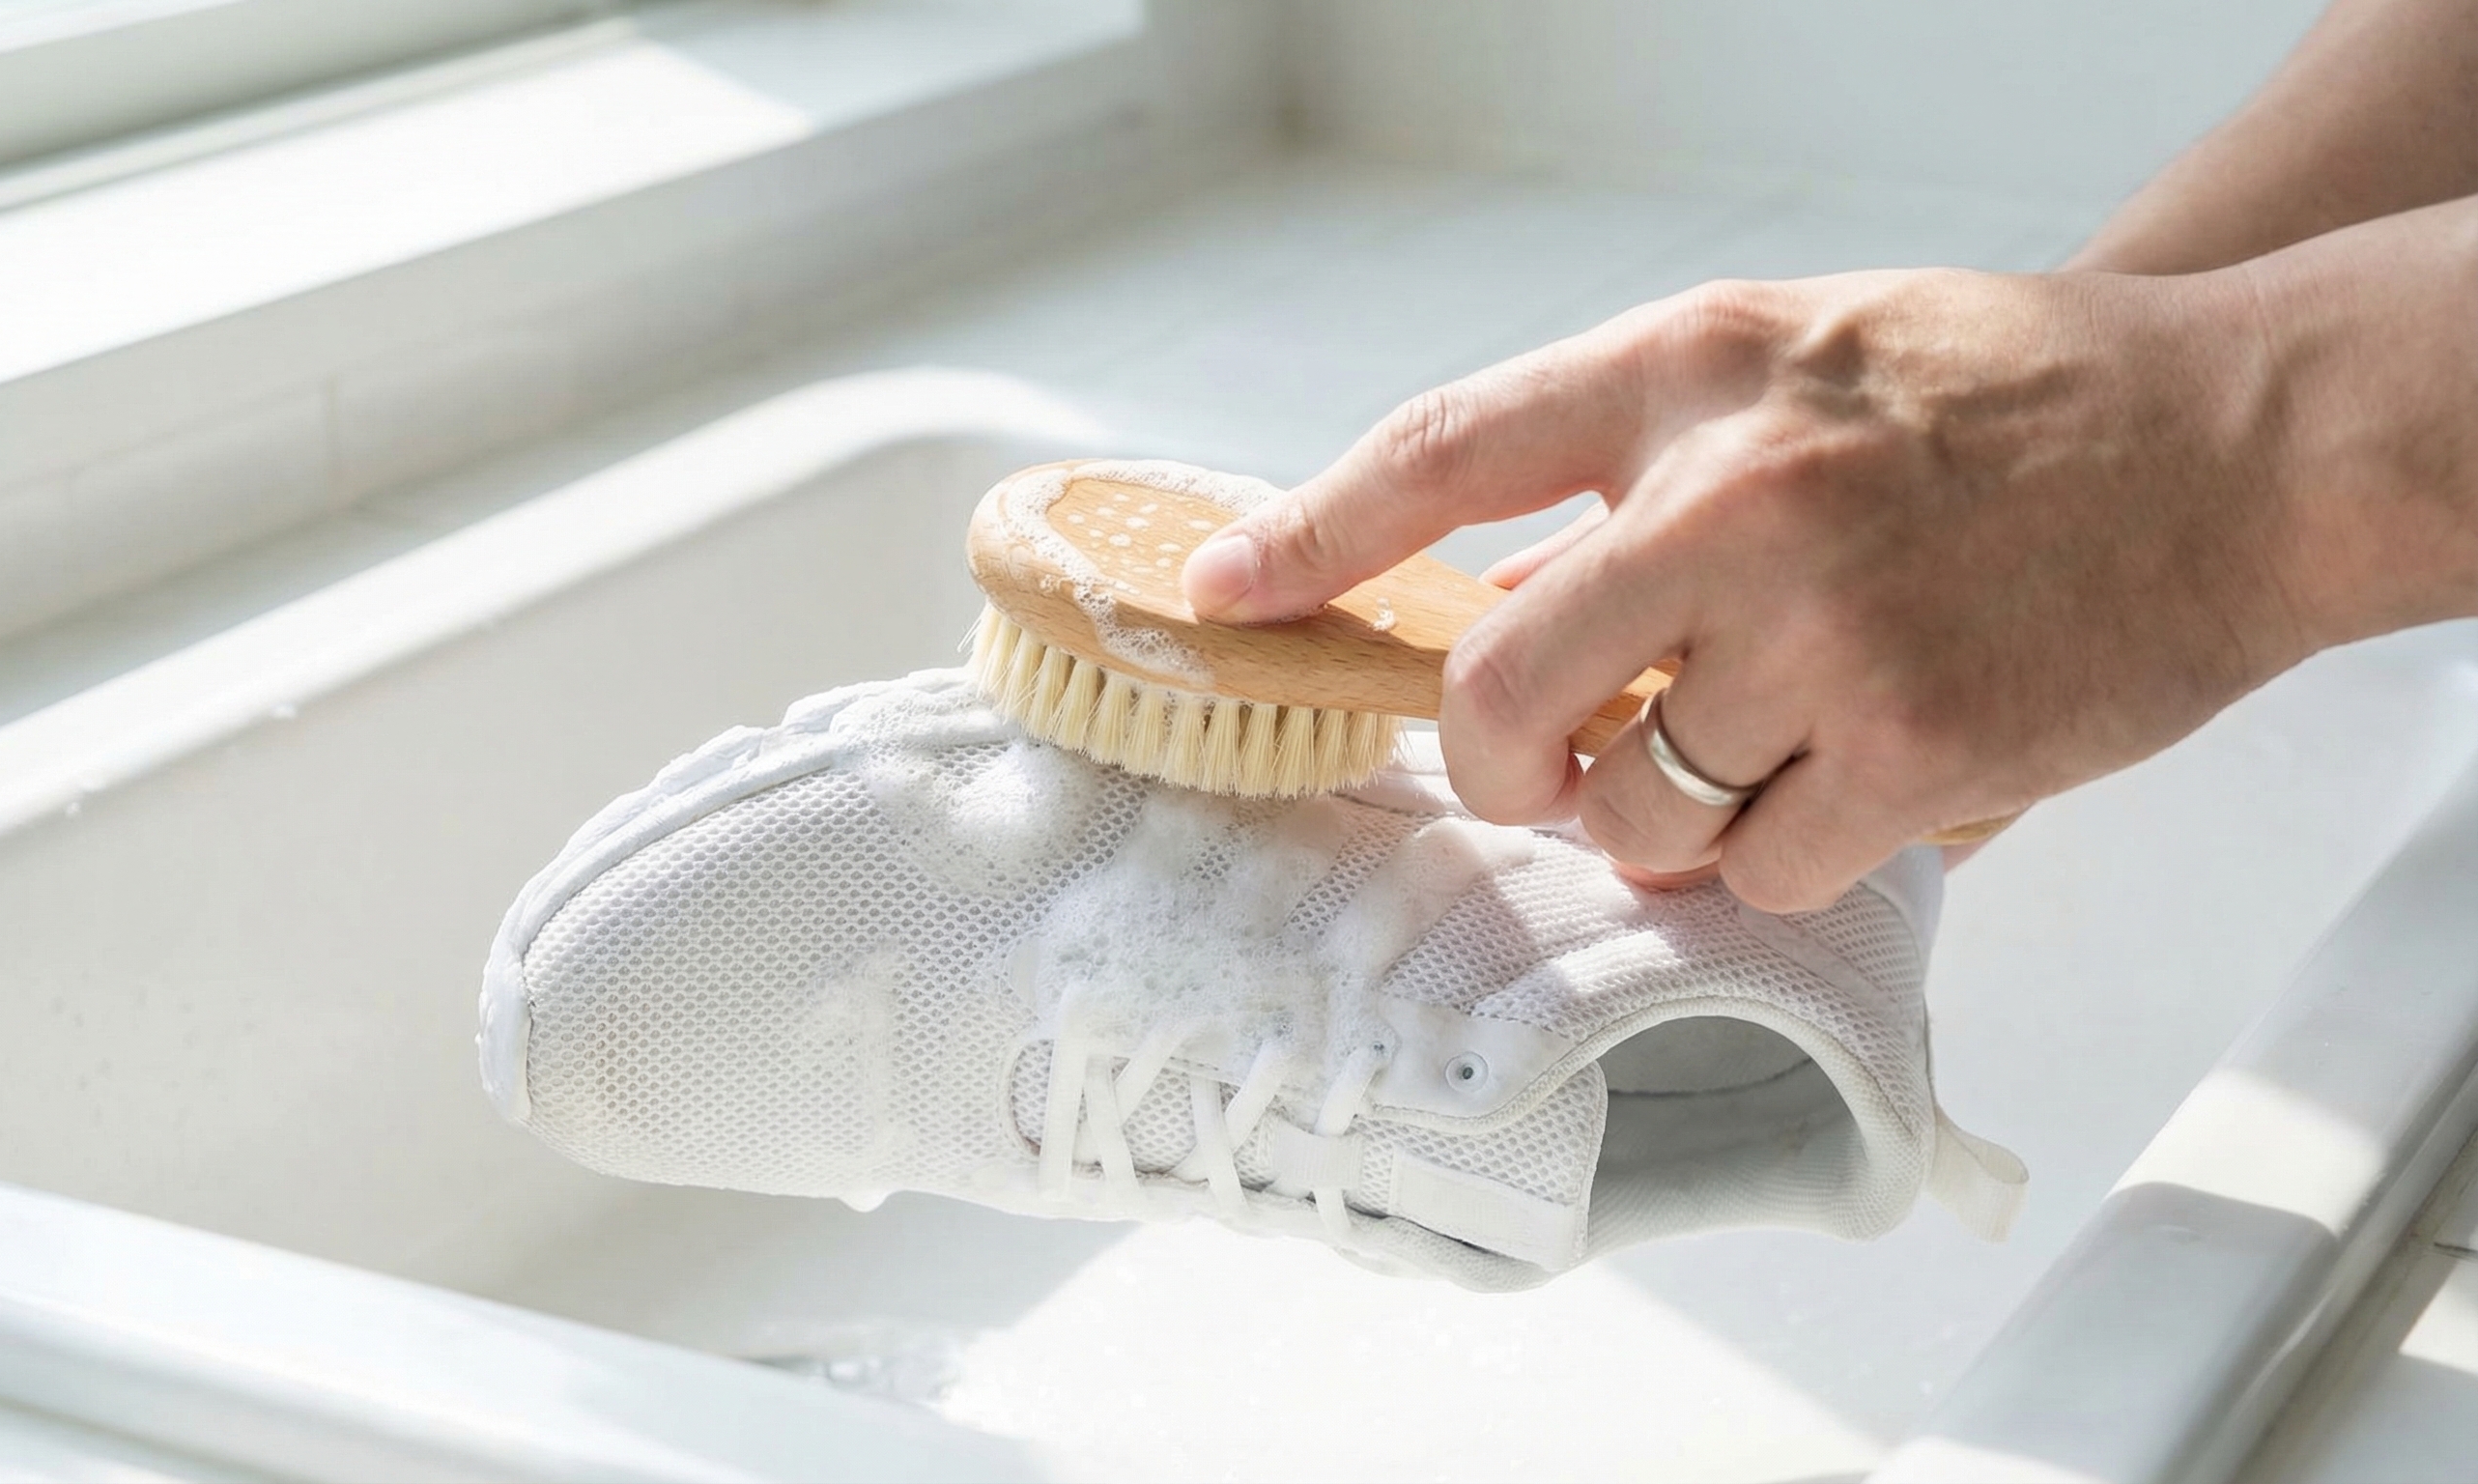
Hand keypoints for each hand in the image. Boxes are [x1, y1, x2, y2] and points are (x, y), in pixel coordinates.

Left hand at [1182, 265, 2332, 910]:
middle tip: (1532, 771)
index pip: (1446, 448)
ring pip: (1629, 806)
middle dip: (1493, 764)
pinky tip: (1840, 783)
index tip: (1222, 592)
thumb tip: (1491, 608)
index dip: (1310, 532)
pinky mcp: (1914, 753)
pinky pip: (1751, 869)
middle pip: (1501, 690)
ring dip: (1655, 813)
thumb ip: (1632, 473)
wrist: (2236, 439)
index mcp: (1694, 367)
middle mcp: (1738, 494)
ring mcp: (1824, 631)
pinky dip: (1769, 856)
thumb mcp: (1794, 366)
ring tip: (1742, 752)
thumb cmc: (2007, 400)